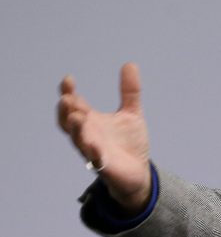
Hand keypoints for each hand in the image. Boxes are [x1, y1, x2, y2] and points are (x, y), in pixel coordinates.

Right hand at [58, 63, 151, 213]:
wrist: (139, 172)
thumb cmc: (129, 144)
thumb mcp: (131, 114)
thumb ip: (130, 91)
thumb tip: (130, 64)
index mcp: (91, 121)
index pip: (74, 104)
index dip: (69, 92)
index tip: (68, 79)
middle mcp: (88, 135)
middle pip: (68, 122)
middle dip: (66, 111)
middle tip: (67, 98)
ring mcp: (93, 151)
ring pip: (78, 140)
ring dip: (76, 130)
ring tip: (76, 117)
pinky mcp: (104, 167)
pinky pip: (95, 160)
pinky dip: (94, 152)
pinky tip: (96, 146)